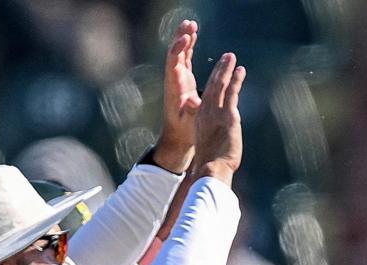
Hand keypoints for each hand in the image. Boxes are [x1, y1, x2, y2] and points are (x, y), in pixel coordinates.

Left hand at [155, 20, 200, 171]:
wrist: (177, 137)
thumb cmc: (183, 131)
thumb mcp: (188, 123)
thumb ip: (190, 111)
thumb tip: (192, 100)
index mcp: (174, 86)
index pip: (173, 62)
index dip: (179, 49)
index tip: (187, 38)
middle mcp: (174, 79)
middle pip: (174, 53)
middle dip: (180, 38)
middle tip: (189, 24)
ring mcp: (178, 78)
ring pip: (179, 53)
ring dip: (184, 39)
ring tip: (191, 24)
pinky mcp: (183, 80)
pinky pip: (184, 58)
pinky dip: (188, 46)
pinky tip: (193, 36)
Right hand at [192, 52, 246, 183]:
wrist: (211, 168)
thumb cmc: (211, 163)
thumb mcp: (209, 147)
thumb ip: (215, 137)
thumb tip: (222, 141)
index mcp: (201, 120)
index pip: (207, 96)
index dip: (212, 83)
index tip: (218, 74)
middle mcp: (206, 113)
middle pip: (212, 86)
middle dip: (219, 70)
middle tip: (226, 57)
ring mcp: (216, 113)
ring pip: (220, 84)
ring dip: (226, 69)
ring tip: (231, 57)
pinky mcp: (228, 115)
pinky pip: (231, 92)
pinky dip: (236, 79)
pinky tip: (240, 70)